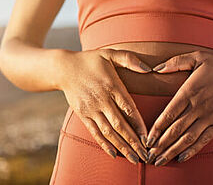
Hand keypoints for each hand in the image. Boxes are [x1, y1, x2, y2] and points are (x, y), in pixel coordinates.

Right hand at [59, 49, 151, 163]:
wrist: (63, 68)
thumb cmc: (91, 60)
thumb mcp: (110, 53)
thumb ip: (129, 59)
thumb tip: (148, 69)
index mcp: (111, 85)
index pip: (128, 108)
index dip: (138, 124)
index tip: (149, 137)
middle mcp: (101, 99)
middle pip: (120, 124)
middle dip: (133, 142)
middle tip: (146, 155)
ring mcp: (91, 109)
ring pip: (108, 132)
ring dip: (122, 147)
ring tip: (134, 159)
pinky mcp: (83, 115)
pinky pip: (95, 132)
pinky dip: (104, 144)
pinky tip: (114, 154)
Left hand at [145, 50, 212, 165]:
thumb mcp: (197, 56)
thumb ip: (175, 62)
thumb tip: (156, 68)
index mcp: (189, 91)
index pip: (169, 114)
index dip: (157, 128)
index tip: (146, 139)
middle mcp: (198, 107)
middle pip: (175, 130)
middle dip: (160, 144)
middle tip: (149, 156)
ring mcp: (209, 117)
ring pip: (187, 138)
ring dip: (172, 150)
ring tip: (160, 161)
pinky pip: (204, 139)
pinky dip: (192, 150)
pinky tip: (181, 158)